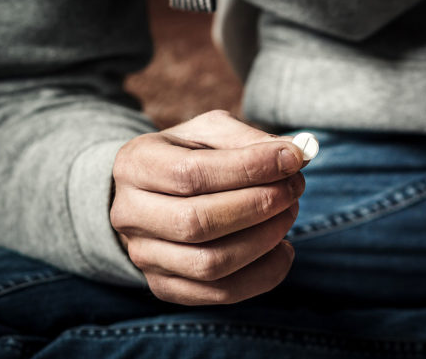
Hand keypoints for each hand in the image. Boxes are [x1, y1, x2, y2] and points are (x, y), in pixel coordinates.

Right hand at [110, 110, 304, 304]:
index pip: (191, 173)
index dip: (249, 168)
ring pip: (211, 264)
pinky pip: (221, 293)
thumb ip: (248, 139)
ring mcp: (145, 256)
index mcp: (136, 165)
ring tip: (289, 212)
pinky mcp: (166, 286)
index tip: (292, 159)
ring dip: (264, 239)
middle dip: (259, 205)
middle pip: (198, 222)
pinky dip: (264, 274)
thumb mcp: (209, 132)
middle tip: (294, 187)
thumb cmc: (188, 156)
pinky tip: (283, 248)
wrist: (151, 194)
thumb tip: (295, 155)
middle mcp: (130, 214)